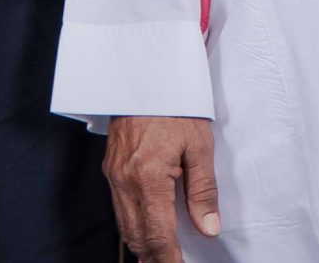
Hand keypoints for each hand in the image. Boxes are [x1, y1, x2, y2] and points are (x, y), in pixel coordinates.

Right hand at [104, 115, 219, 260]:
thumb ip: (203, 190)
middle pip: (137, 235)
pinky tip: (145, 231)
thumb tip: (208, 227)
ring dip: (141, 245)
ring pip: (124, 225)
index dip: (168, 258)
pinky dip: (131, 226)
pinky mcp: (110, 168)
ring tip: (159, 257)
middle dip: (153, 257)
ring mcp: (114, 175)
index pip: (158, 233)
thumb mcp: (200, 146)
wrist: (146, 74)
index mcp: (149, 176)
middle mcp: (125, 180)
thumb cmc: (176, 105)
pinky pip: (118, 208)